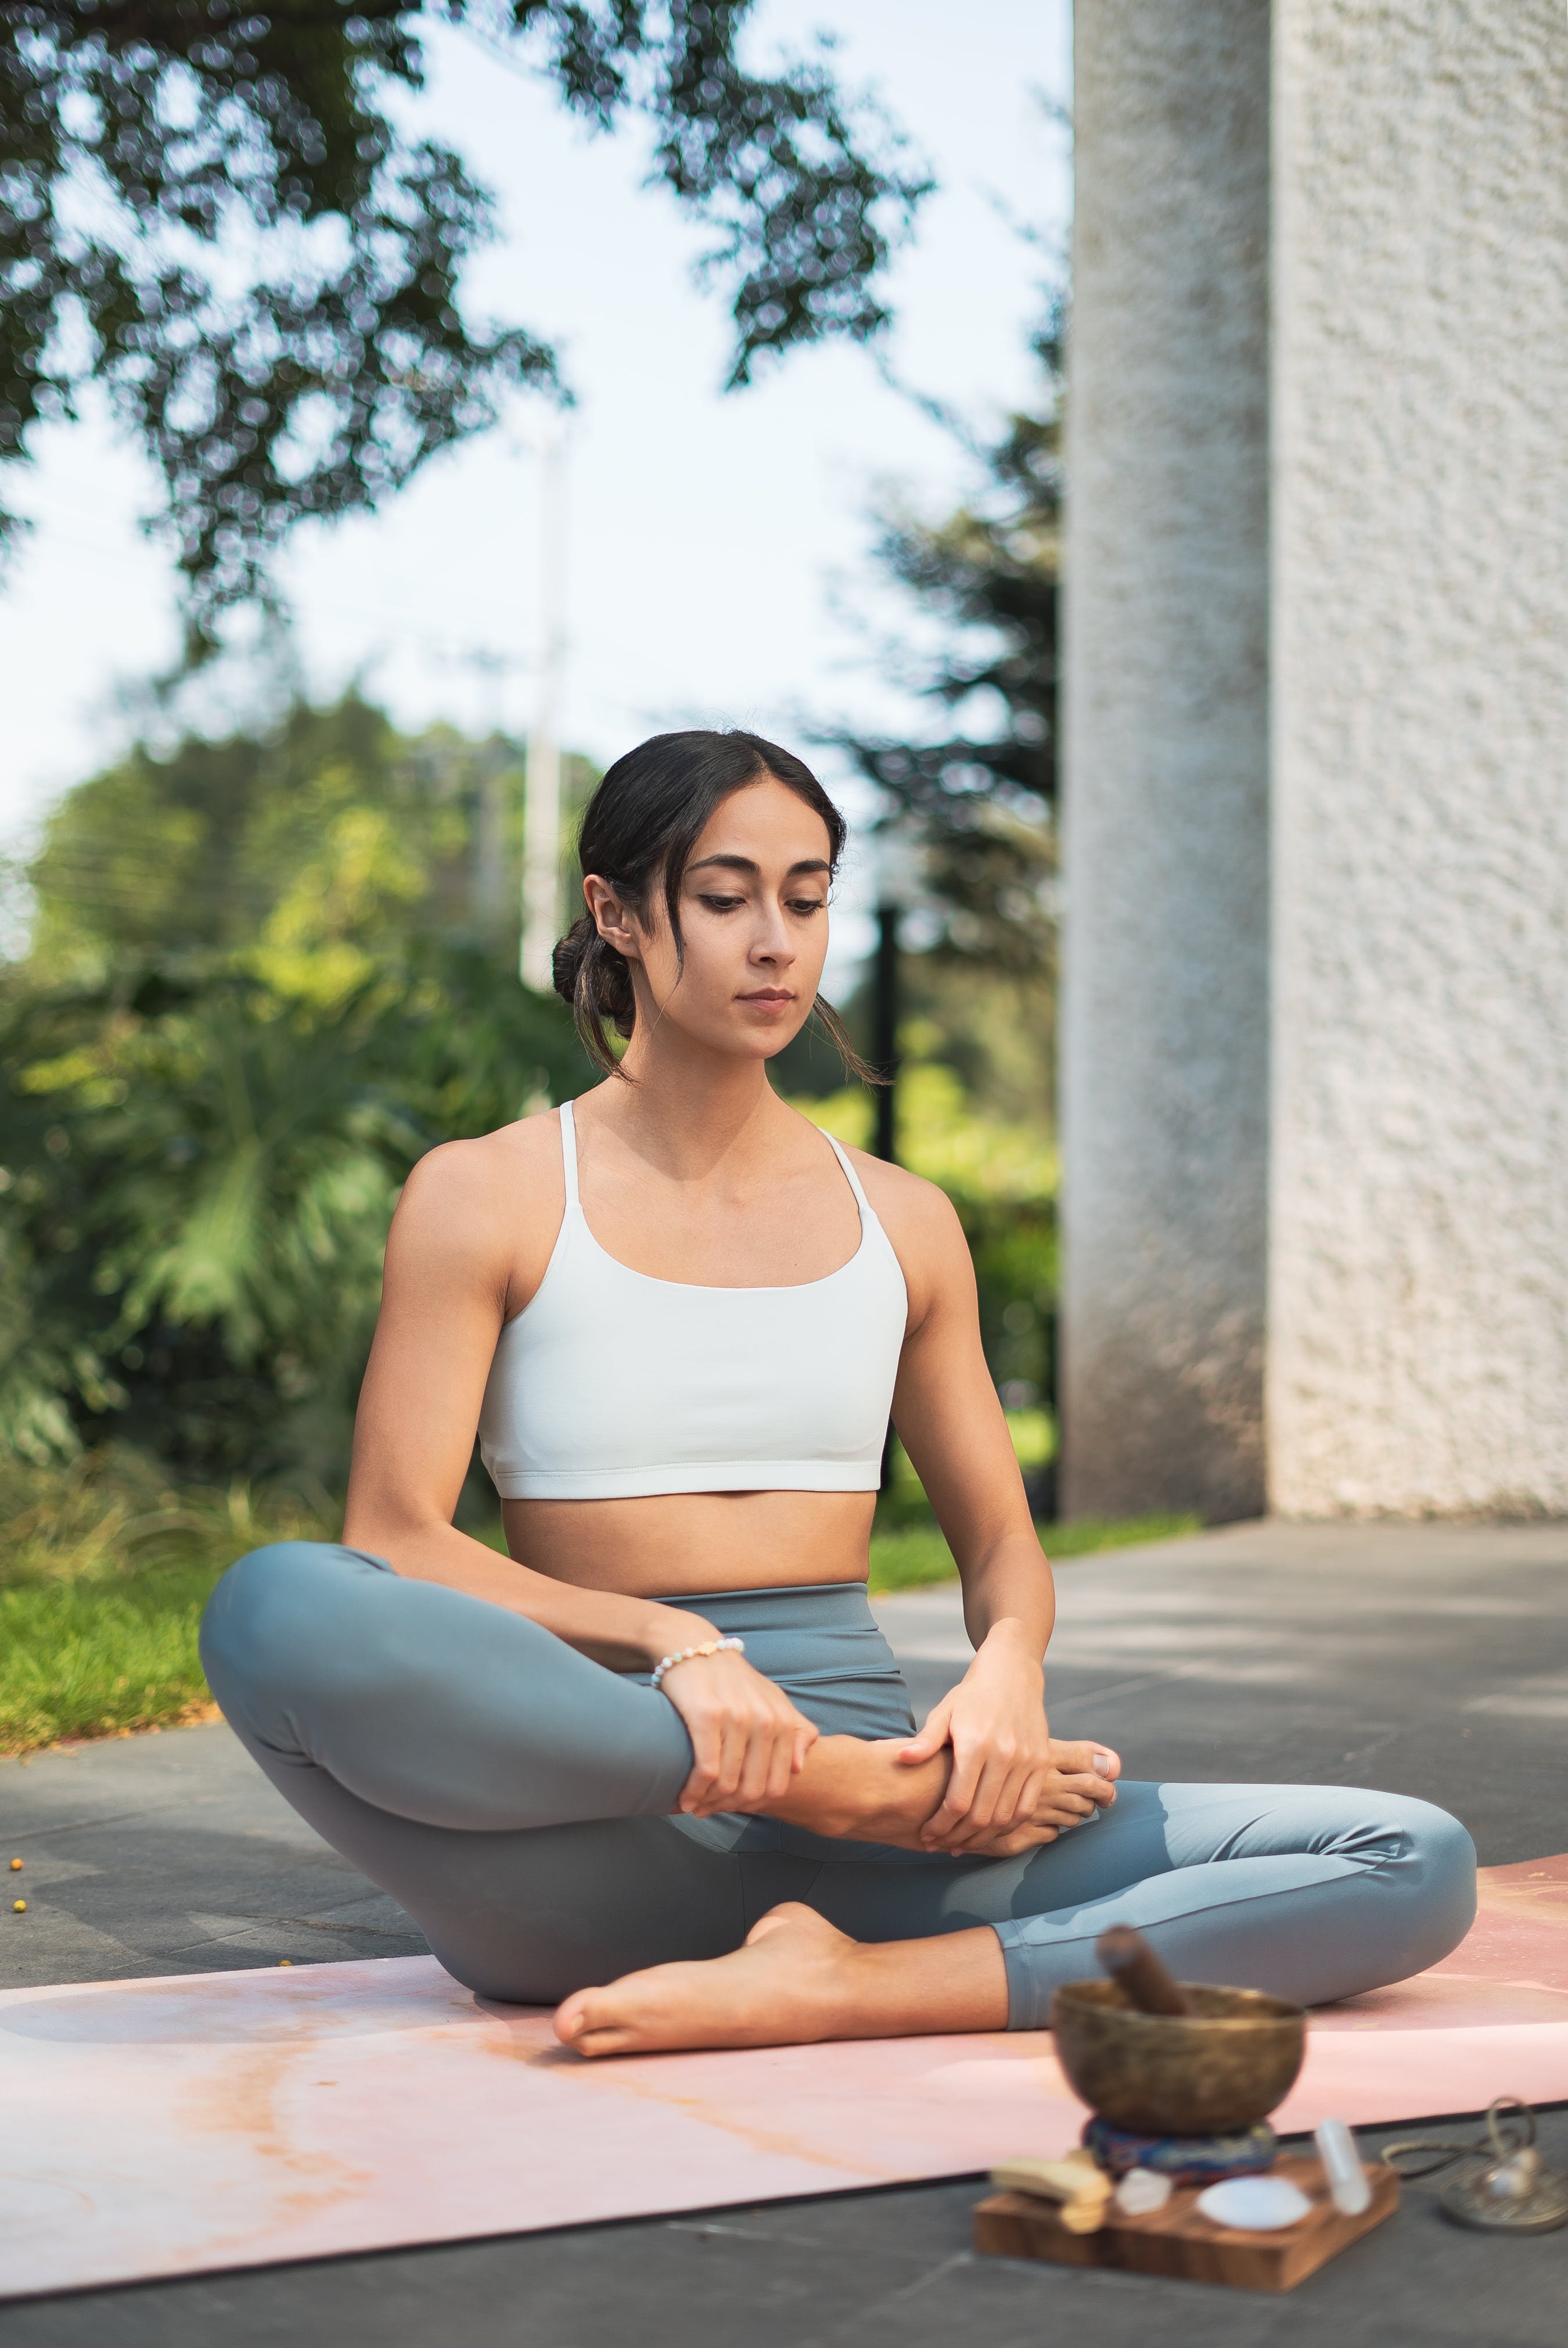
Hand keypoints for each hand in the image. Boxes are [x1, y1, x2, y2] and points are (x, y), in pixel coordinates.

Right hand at [660, 1647, 819, 1816]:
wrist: (694, 1646)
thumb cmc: (733, 1680)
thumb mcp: (771, 1699)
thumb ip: (794, 1730)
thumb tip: (799, 1767)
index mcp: (783, 1720)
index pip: (776, 1785)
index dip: (754, 1805)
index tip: (733, 1808)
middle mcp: (765, 1719)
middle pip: (752, 1789)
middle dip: (730, 1808)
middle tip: (710, 1810)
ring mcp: (737, 1718)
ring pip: (728, 1783)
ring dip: (708, 1803)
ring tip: (695, 1806)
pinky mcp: (707, 1716)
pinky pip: (706, 1770)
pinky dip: (694, 1791)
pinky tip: (684, 1798)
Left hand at [895, 1627, 1119, 1853]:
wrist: (1013, 1673)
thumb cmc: (971, 1695)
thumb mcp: (944, 1712)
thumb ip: (925, 1741)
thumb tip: (902, 1760)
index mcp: (975, 1744)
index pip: (958, 1802)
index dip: (941, 1825)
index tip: (927, 1835)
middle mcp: (1004, 1755)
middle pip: (982, 1815)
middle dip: (958, 1837)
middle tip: (941, 1845)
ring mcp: (1027, 1761)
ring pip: (1005, 1816)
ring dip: (982, 1836)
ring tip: (962, 1842)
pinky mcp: (1042, 1763)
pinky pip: (1026, 1806)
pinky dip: (1009, 1825)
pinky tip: (990, 1830)